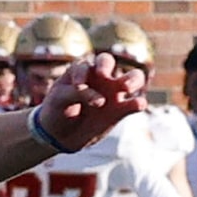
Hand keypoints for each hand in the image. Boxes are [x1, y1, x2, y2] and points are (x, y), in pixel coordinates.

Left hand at [29, 53, 145, 155]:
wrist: (59, 134)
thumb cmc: (58, 109)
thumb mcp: (59, 99)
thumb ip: (77, 94)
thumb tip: (101, 100)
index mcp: (82, 70)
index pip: (85, 65)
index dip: (83, 73)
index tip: (77, 86)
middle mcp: (100, 77)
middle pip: (109, 61)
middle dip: (107, 66)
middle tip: (103, 76)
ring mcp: (113, 92)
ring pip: (132, 77)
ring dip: (133, 80)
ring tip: (126, 89)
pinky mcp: (120, 109)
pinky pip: (134, 103)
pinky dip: (138, 103)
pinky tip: (138, 105)